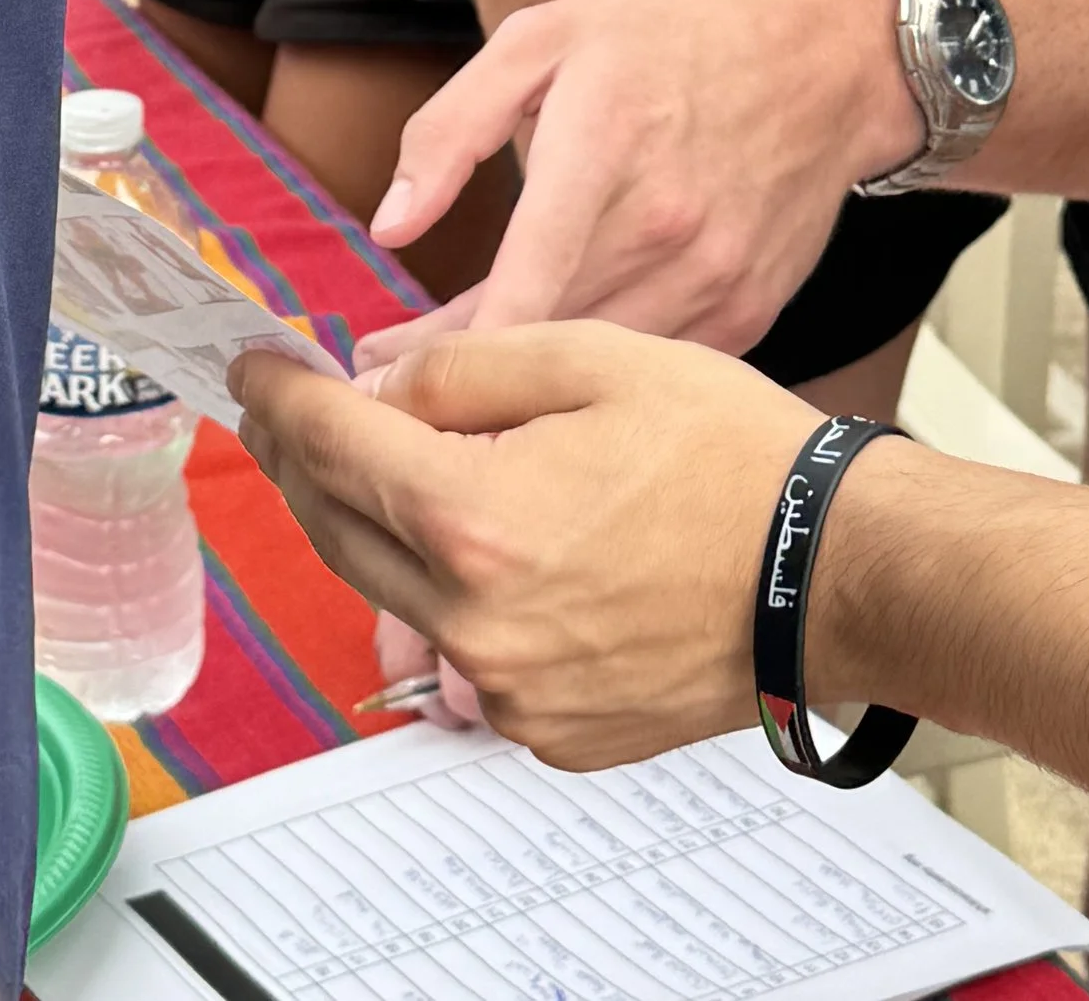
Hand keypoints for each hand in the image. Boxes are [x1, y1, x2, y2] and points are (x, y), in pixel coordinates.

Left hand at [232, 326, 833, 769]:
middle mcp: (476, 619)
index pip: (333, 446)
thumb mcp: (594, 357)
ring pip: (395, 597)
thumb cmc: (731, 455)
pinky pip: (465, 651)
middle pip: (339, 532)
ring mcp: (510, 689)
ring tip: (386, 464)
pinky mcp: (548, 730)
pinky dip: (452, 592)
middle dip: (306, 461)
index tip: (256, 366)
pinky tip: (488, 541)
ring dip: (374, 526)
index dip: (282, 397)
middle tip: (297, 410)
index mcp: (476, 518)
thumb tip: (381, 387)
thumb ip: (466, 368)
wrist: (832, 571)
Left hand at [357, 0, 920, 361]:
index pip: (519, 284)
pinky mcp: (748, 310)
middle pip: (543, 340)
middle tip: (381, 387)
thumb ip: (455, 125)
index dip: (443, 353)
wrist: (825, 59)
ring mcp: (715, 276)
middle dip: (454, 376)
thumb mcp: (547, 37)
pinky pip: (652, 368)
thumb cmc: (671, 39)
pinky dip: (598, 383)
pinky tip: (548, 381)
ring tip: (447, 396)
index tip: (374, 380)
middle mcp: (665, 223)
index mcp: (604, 143)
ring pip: (596, 369)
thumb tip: (390, 222)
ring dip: (520, 392)